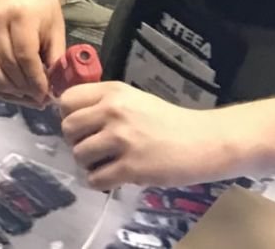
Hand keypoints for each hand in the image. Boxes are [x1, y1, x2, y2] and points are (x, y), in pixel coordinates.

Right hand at [0, 0, 65, 105]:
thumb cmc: (42, 6)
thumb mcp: (56, 29)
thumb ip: (55, 57)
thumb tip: (54, 88)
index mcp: (21, 17)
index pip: (25, 56)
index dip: (35, 80)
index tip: (44, 95)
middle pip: (5, 64)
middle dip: (22, 88)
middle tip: (35, 99)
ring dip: (3, 87)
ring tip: (20, 95)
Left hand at [61, 83, 239, 189]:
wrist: (207, 141)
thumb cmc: (169, 122)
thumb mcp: (134, 100)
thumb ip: (104, 105)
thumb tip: (70, 118)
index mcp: (113, 92)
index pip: (67, 100)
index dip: (69, 116)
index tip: (82, 127)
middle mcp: (113, 111)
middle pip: (68, 128)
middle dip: (76, 141)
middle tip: (94, 148)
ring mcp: (122, 139)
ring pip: (79, 154)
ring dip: (88, 164)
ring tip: (106, 164)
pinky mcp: (132, 167)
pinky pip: (95, 178)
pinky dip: (99, 182)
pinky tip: (113, 178)